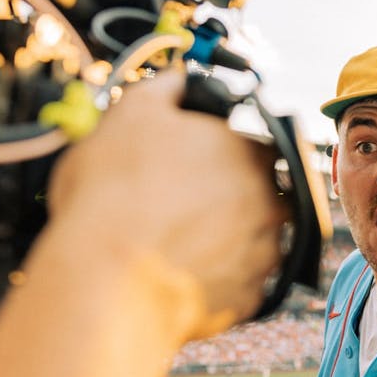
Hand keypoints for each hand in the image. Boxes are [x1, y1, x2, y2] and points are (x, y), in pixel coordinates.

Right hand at [45, 68, 283, 338]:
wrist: (105, 282)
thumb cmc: (112, 195)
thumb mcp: (127, 115)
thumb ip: (163, 89)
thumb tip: (177, 78)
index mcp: (250, 152)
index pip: (256, 145)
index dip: (222, 153)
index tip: (195, 165)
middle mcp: (271, 202)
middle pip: (259, 194)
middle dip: (227, 198)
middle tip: (181, 207)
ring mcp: (264, 254)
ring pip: (253, 240)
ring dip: (226, 240)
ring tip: (177, 244)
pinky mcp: (249, 298)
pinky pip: (239, 284)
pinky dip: (217, 280)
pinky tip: (181, 275)